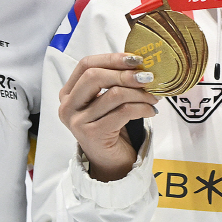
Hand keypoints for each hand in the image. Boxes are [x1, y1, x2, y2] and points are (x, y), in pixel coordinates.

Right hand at [58, 53, 158, 182]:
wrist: (111, 162)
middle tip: (148, 77)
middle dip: (125, 74)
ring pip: (113, 94)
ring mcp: (78, 122)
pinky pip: (123, 112)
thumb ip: (113, 81)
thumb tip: (139, 63)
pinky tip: (150, 111)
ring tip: (153, 97)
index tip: (136, 59)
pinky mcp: (93, 135)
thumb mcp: (107, 101)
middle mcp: (67, 106)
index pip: (85, 64)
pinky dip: (142, 108)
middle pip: (95, 76)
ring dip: (139, 93)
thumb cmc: (111, 127)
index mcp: (68, 93)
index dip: (111, 58)